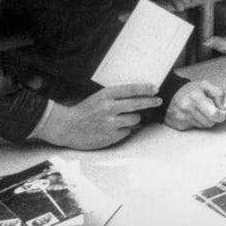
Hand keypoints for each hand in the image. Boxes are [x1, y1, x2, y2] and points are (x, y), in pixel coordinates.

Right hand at [37, 84, 162, 149]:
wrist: (67, 127)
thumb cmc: (84, 110)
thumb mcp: (98, 97)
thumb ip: (116, 97)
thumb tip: (138, 98)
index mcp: (105, 94)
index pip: (131, 90)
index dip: (145, 89)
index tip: (155, 89)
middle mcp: (109, 108)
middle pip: (137, 104)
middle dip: (150, 102)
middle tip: (158, 101)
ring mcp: (110, 123)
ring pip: (134, 119)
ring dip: (133, 119)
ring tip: (121, 119)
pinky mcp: (110, 136)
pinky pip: (127, 132)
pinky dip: (124, 130)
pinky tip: (114, 129)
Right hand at [165, 80, 225, 129]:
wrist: (169, 95)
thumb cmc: (188, 91)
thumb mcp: (205, 85)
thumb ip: (218, 93)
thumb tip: (222, 107)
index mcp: (196, 97)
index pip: (213, 113)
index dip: (220, 115)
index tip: (221, 113)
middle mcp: (188, 108)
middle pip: (210, 122)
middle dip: (213, 118)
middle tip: (210, 111)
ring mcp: (183, 117)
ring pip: (203, 126)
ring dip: (204, 120)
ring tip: (199, 111)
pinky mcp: (179, 125)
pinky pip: (195, 128)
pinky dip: (196, 122)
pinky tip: (192, 115)